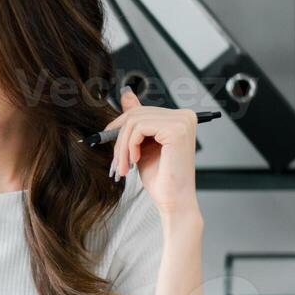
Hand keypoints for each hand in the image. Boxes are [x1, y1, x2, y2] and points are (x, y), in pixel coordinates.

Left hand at [103, 88, 199, 218]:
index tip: (109, 139)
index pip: (141, 110)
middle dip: (119, 138)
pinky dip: (129, 145)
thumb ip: (137, 119)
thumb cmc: (160, 177)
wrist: (172, 201)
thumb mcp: (142, 144)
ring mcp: (182, 121)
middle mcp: (184, 116)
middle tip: (117, 161)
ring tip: (124, 165)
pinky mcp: (176, 129)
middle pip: (135, 114)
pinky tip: (135, 161)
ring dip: (122, 146)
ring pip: (134, 121)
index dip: (120, 126)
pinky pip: (138, 127)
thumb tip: (126, 94)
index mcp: (180, 118)